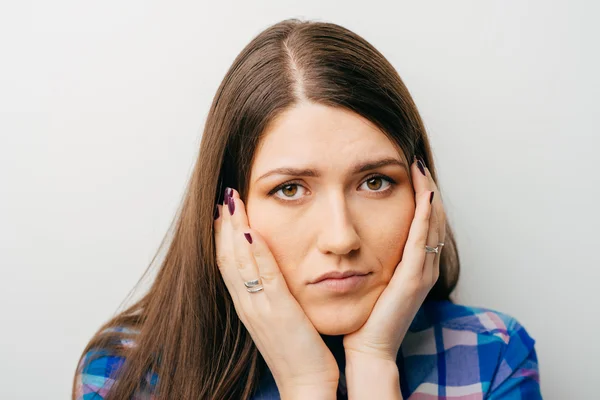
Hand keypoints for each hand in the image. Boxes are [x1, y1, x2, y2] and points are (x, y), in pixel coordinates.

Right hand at [214, 188, 339, 397]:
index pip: (228, 265)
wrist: (306, 386)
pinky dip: (256, 252)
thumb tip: (271, 276)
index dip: (223, 236)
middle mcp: (248, 305)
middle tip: (223, 196)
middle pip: (227, 258)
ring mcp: (260, 308)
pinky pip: (264, 276)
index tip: (223, 211)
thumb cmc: (298, 353)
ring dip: (235, 229)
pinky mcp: (279, 312)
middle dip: (224, 225)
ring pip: (240, 262)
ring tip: (232, 201)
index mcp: (248, 307)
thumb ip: (272, 297)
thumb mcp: (280, 320)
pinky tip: (253, 230)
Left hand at [343, 155, 445, 361]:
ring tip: (418, 166)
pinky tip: (422, 191)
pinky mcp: (415, 277)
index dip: (419, 193)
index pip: (422, 220)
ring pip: (432, 222)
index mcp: (414, 264)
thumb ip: (369, 255)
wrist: (367, 347)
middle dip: (425, 185)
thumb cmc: (364, 315)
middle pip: (432, 216)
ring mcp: (423, 271)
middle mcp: (424, 265)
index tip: (406, 166)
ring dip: (427, 192)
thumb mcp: (369, 277)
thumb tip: (352, 234)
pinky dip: (424, 213)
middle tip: (414, 158)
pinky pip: (423, 238)